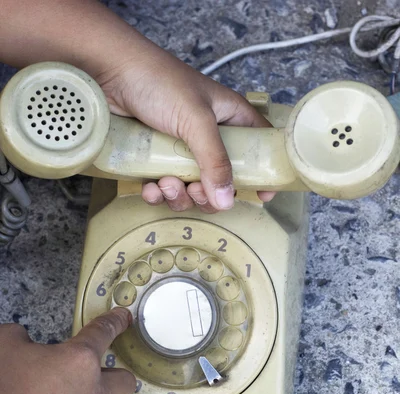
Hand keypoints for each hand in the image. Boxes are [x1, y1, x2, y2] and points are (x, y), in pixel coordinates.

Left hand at [98, 47, 275, 211]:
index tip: (260, 197)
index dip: (262, 174)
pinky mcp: (156, 159)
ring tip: (164, 184)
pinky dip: (157, 194)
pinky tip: (149, 187)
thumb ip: (215, 161)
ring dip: (179, 197)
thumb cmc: (159, 82)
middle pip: (222, 181)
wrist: (110, 72)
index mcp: (230, 120)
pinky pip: (164, 189)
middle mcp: (209, 137)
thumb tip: (226, 201)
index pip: (259, 149)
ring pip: (192, 190)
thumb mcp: (196, 121)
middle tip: (193, 190)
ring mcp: (182, 150)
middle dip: (207, 194)